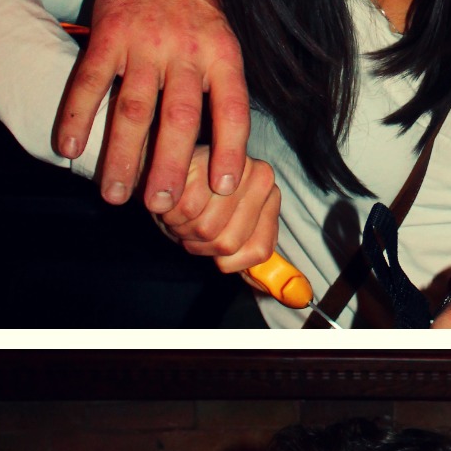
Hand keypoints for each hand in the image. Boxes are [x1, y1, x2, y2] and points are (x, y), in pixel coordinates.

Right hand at [54, 0, 250, 211]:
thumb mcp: (227, 32)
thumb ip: (222, 82)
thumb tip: (228, 145)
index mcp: (222, 50)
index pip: (232, 107)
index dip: (229, 149)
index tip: (221, 188)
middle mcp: (186, 47)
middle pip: (178, 118)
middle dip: (167, 167)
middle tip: (158, 206)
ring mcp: (145, 40)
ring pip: (133, 108)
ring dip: (120, 155)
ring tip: (112, 194)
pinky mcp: (109, 30)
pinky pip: (91, 79)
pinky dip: (78, 115)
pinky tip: (68, 148)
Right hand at [151, 146, 278, 274]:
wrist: (163, 170)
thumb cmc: (198, 203)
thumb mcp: (233, 229)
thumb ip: (255, 249)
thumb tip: (287, 290)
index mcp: (271, 193)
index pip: (259, 250)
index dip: (228, 258)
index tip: (215, 245)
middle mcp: (260, 174)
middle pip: (228, 242)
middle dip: (202, 245)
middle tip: (192, 229)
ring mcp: (232, 164)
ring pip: (206, 229)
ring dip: (185, 232)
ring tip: (182, 216)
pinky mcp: (200, 159)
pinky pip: (187, 211)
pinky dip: (172, 217)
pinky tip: (171, 204)